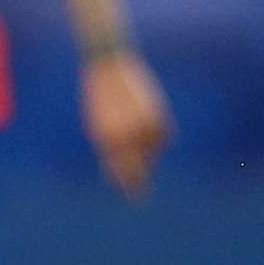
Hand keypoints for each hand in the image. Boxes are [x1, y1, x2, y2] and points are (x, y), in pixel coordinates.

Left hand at [82, 47, 171, 198]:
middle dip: (139, 183)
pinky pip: (164, 138)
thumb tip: (118, 170)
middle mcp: (125, 137)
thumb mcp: (98, 126)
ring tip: (137, 133)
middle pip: (138, 170)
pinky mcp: (158, 117)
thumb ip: (109, 148)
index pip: (118, 171)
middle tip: (141, 197)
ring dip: (148, 151)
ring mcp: (143, 128)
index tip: (130, 195)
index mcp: (106, 139)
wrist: (108, 67)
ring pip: (154, 153)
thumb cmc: (99, 98)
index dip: (124, 184)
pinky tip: (149, 124)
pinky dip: (158, 137)